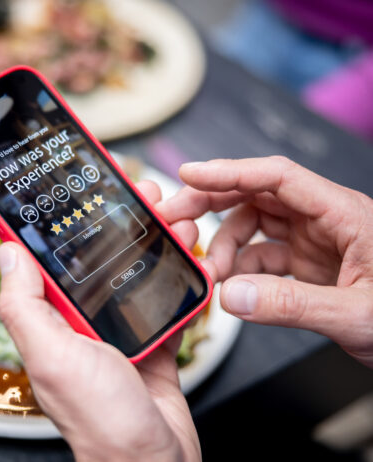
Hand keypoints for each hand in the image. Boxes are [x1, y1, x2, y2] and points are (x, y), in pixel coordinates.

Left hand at [0, 181, 200, 461]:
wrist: (153, 460)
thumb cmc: (100, 418)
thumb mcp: (53, 355)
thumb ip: (25, 305)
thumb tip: (7, 252)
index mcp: (54, 318)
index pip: (51, 257)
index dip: (61, 220)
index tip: (73, 188)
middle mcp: (83, 319)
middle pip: (100, 256)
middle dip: (121, 221)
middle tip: (139, 194)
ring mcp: (120, 327)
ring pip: (136, 270)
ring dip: (155, 241)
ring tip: (173, 217)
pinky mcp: (151, 336)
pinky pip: (164, 296)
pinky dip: (177, 274)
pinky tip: (189, 254)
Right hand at [158, 156, 372, 367]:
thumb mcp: (357, 314)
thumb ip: (293, 305)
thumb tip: (231, 296)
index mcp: (341, 213)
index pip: (276, 177)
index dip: (229, 172)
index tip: (188, 175)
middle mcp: (321, 219)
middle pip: (255, 194)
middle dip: (211, 202)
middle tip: (175, 218)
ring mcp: (311, 241)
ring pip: (252, 226)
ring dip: (223, 246)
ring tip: (209, 273)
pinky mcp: (305, 264)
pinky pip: (260, 256)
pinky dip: (238, 269)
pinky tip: (231, 287)